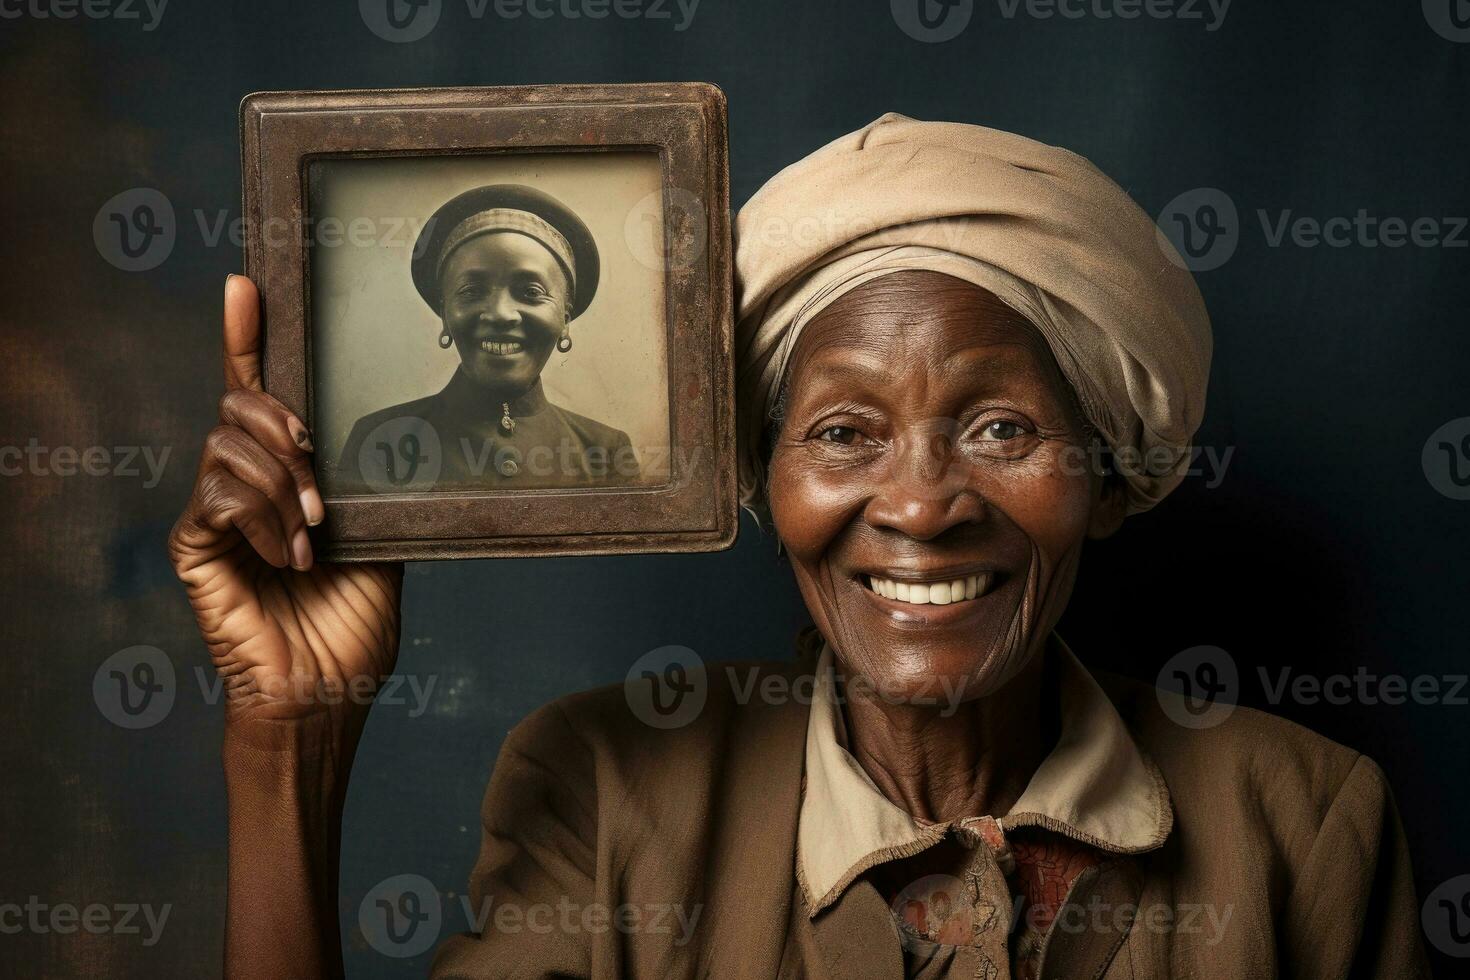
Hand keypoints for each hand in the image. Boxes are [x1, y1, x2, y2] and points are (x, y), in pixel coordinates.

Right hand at [168, 275, 402, 729]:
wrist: (329, 694)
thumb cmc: (352, 629)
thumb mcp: (384, 544)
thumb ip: (375, 490)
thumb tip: (403, 440)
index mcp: (284, 480)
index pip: (258, 395)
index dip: (249, 337)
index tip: (248, 283)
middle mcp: (242, 486)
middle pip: (239, 402)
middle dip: (286, 423)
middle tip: (319, 474)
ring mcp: (214, 514)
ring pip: (227, 441)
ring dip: (284, 482)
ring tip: (314, 534)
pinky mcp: (194, 545)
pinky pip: (218, 493)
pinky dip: (264, 519)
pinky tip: (291, 557)